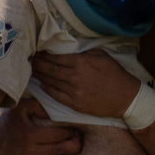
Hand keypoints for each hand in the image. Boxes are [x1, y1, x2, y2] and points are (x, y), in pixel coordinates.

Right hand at [0, 99, 82, 154]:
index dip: (71, 132)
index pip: (59, 134)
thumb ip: (38, 105)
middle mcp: (28, 152)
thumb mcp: (20, 107)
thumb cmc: (10, 121)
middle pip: (60, 150)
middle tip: (77, 141)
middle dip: (75, 145)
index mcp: (30, 135)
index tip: (75, 131)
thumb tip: (53, 112)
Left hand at [29, 50, 144, 118]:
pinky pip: (57, 96)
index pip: (56, 58)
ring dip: (40, 76)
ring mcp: (74, 92)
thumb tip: (69, 50)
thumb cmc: (115, 74)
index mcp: (81, 63)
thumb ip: (84, 52)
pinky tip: (42, 84)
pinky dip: (48, 89)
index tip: (36, 52)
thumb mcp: (102, 55)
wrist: (125, 98)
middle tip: (28, 60)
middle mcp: (74, 77)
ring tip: (31, 71)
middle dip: (37, 64)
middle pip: (50, 70)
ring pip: (51, 82)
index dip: (44, 55)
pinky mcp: (75, 104)